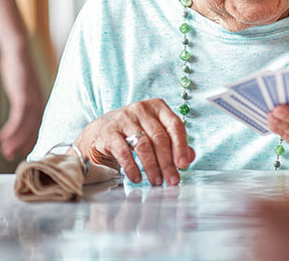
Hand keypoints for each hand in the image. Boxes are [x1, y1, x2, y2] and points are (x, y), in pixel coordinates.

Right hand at [0, 0, 45, 159]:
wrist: (18, 53)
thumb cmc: (18, 71)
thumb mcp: (22, 89)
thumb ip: (22, 102)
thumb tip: (18, 116)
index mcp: (40, 103)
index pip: (37, 127)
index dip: (29, 141)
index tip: (20, 152)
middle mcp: (39, 103)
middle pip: (34, 130)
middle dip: (23, 145)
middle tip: (12, 157)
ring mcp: (33, 100)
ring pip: (26, 126)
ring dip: (16, 141)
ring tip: (6, 152)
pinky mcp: (24, 95)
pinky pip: (19, 117)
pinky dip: (12, 129)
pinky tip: (3, 137)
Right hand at [75, 99, 194, 185]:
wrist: (99, 133)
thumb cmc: (133, 133)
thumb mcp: (154, 133)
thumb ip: (173, 144)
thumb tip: (189, 157)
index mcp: (157, 107)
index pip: (175, 125)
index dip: (181, 146)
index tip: (183, 165)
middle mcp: (141, 109)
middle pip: (159, 138)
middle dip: (167, 162)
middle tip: (172, 180)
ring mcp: (124, 119)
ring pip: (143, 145)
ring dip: (152, 167)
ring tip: (157, 181)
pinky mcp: (109, 132)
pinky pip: (123, 151)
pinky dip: (132, 167)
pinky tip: (136, 178)